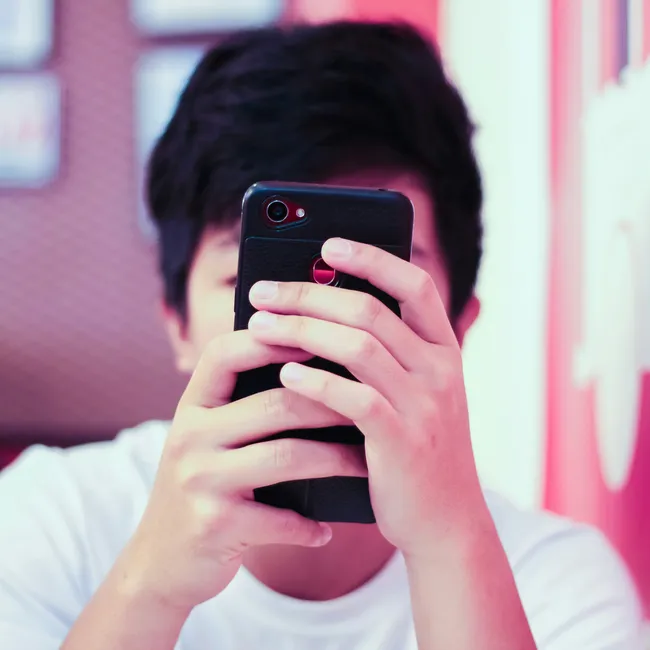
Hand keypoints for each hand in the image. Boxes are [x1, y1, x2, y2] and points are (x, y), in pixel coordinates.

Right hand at [122, 330, 366, 613]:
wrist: (160, 562)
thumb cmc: (203, 487)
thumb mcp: (208, 439)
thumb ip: (243, 406)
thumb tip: (317, 373)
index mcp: (192, 407)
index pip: (226, 354)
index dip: (273, 341)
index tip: (321, 335)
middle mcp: (189, 436)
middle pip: (275, 403)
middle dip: (332, 403)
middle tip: (375, 405)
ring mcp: (199, 481)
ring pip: (285, 456)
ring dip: (336, 460)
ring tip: (366, 464)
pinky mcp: (213, 526)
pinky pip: (280, 519)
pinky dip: (309, 526)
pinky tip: (326, 528)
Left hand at [247, 238, 486, 556]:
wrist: (445, 521)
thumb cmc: (415, 448)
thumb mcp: (416, 393)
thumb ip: (387, 353)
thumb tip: (323, 313)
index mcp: (445, 350)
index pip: (416, 285)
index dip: (372, 258)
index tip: (327, 244)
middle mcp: (441, 370)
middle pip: (371, 312)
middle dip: (309, 295)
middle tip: (263, 291)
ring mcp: (425, 406)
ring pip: (358, 348)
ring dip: (302, 331)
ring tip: (259, 325)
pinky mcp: (402, 442)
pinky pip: (354, 400)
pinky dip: (315, 381)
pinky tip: (284, 372)